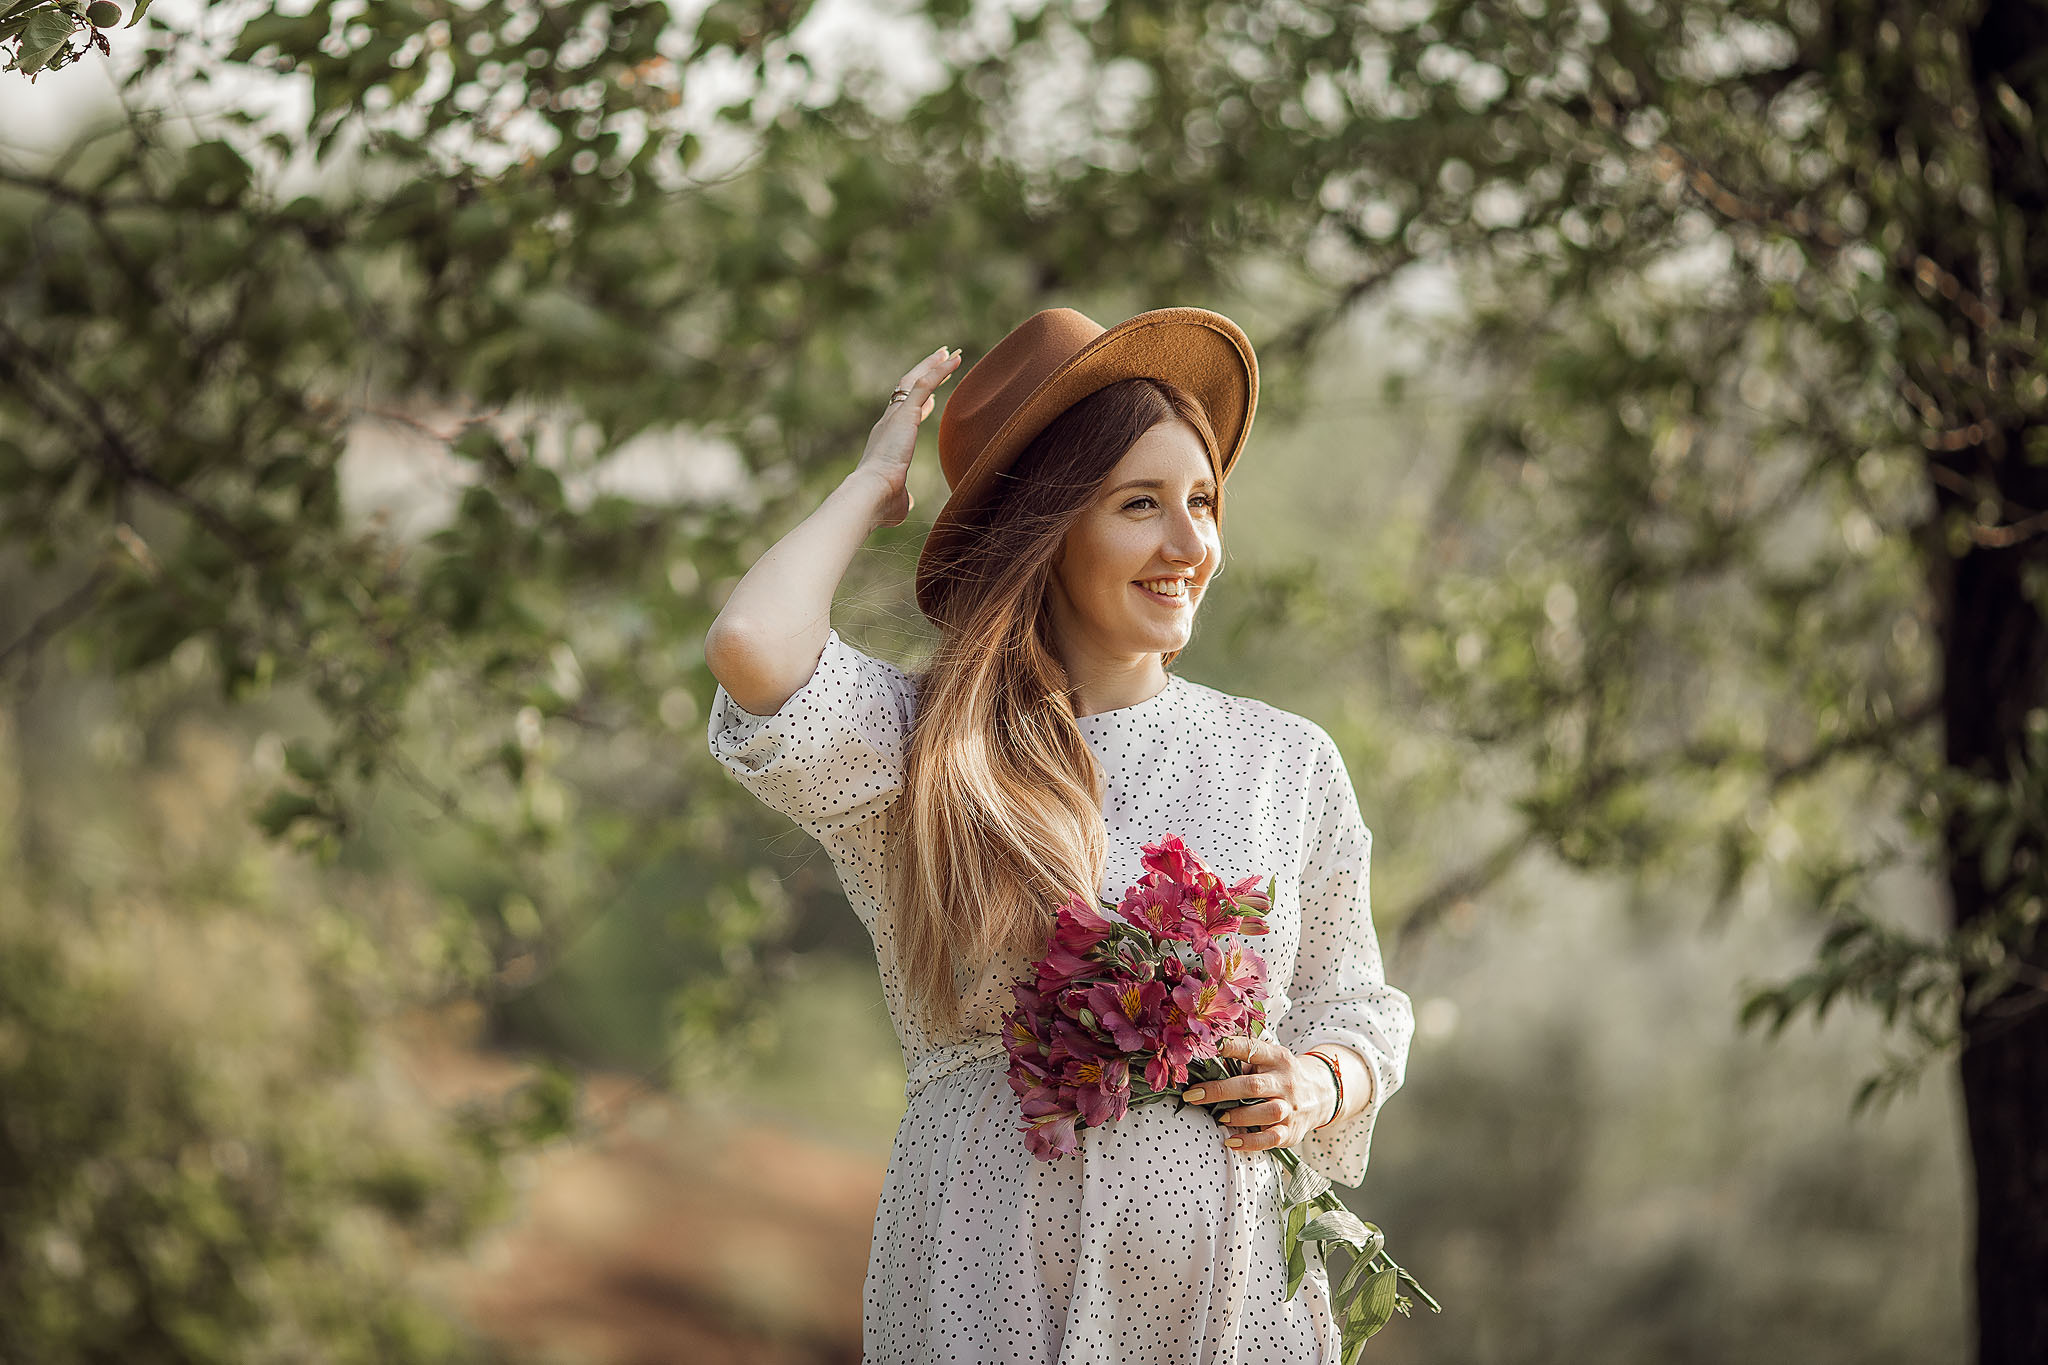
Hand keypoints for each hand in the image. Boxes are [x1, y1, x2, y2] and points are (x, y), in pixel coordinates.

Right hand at [853, 344, 960, 528]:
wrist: (870, 495)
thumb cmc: (881, 504)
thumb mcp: (897, 500)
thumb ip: (903, 497)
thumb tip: (907, 504)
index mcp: (886, 441)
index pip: (903, 415)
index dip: (919, 404)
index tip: (932, 397)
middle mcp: (888, 423)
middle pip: (907, 389)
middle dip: (925, 373)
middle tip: (942, 359)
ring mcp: (895, 416)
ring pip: (915, 380)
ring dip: (933, 365)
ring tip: (950, 352)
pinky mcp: (904, 414)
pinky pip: (924, 384)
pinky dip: (940, 370)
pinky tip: (954, 360)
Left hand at [1182, 1035, 1337, 1153]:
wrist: (1320, 1093)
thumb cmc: (1281, 1075)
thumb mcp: (1269, 1059)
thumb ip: (1244, 1061)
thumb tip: (1207, 1063)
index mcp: (1277, 1058)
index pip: (1253, 1049)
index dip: (1233, 1047)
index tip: (1212, 1048)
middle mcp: (1285, 1082)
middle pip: (1253, 1086)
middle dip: (1220, 1091)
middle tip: (1194, 1095)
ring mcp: (1289, 1107)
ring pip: (1266, 1112)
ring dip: (1238, 1116)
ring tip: (1219, 1117)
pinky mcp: (1291, 1130)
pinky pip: (1271, 1138)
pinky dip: (1250, 1141)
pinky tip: (1232, 1141)